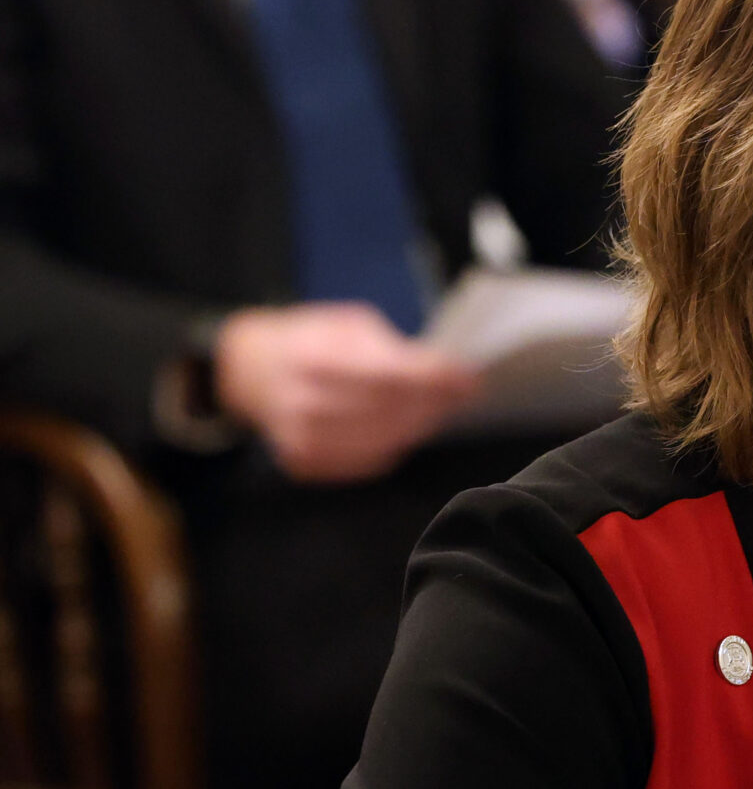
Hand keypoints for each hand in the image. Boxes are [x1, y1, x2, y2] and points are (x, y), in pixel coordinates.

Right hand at [214, 303, 480, 483]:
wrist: (246, 370)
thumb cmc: (307, 341)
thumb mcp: (348, 325)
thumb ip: (394, 349)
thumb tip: (447, 371)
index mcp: (315, 357)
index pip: (390, 375)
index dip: (435, 380)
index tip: (469, 378)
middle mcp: (305, 401)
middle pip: (391, 412)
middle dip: (435, 403)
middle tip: (462, 392)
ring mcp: (301, 438)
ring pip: (384, 441)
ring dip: (420, 425)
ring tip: (437, 407)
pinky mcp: (304, 462)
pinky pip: (367, 462)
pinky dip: (394, 445)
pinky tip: (404, 428)